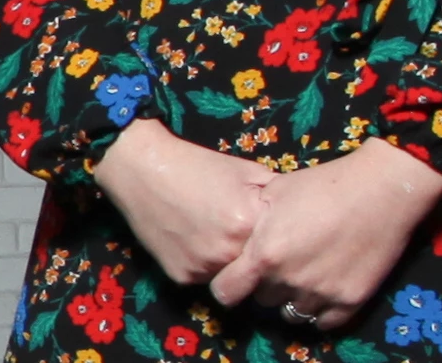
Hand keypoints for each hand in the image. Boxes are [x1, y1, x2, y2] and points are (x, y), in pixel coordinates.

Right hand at [92, 119, 275, 285]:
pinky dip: (203, 264)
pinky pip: (204, 277)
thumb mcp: (245, 171)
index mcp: (248, 224)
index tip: (273, 234)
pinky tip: (193, 240)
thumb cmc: (196, 164)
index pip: (278, 247)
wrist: (141, 168)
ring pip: (231, 276)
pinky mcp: (181, 276)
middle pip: (256, 266)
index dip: (276, 240)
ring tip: (215, 235)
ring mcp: (202, 267)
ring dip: (230, 263)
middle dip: (254, 254)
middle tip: (242, 235)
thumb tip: (300, 212)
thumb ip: (275, 195)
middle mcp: (227, 252)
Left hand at [210, 139, 441, 330]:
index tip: (236, 279)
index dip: (227, 286)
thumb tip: (237, 232)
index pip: (226, 292)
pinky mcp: (351, 301)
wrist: (379, 191)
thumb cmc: (323, 185)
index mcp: (264, 254)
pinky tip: (323, 291)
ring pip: (293, 313)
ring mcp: (321, 293)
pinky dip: (321, 311)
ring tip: (304, 277)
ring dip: (293, 299)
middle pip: (262, 299)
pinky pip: (325, 323)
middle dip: (266, 284)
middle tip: (280, 265)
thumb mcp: (274, 193)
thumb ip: (253, 221)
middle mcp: (289, 280)